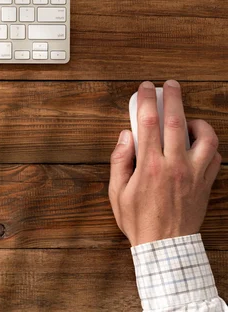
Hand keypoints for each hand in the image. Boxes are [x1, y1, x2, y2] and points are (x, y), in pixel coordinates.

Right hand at [109, 80, 221, 245]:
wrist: (165, 246)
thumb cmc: (139, 220)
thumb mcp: (117, 191)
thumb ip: (120, 160)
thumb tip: (126, 136)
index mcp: (150, 165)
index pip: (148, 122)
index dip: (147, 100)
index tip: (146, 88)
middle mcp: (175, 165)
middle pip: (177, 121)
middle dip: (173, 97)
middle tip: (170, 85)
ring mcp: (194, 173)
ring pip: (205, 136)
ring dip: (197, 121)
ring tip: (187, 117)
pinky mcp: (206, 182)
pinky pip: (214, 156)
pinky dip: (208, 143)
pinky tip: (197, 142)